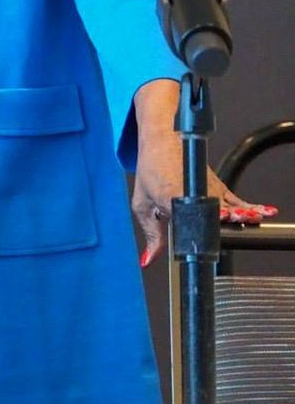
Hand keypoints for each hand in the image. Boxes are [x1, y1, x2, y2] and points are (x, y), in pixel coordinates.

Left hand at [132, 136, 276, 267]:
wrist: (163, 143)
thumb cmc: (151, 172)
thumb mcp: (142, 206)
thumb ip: (150, 235)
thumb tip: (149, 259)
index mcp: (172, 196)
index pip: (187, 214)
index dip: (199, 223)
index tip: (209, 229)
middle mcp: (195, 192)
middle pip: (214, 212)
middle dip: (222, 220)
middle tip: (232, 222)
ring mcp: (210, 188)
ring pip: (228, 205)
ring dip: (239, 214)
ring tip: (249, 218)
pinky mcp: (220, 187)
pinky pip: (237, 200)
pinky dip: (249, 208)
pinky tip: (260, 213)